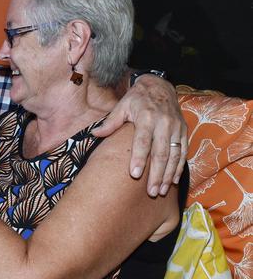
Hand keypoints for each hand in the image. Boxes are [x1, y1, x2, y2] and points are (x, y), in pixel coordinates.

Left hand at [93, 74, 186, 196]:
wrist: (160, 86)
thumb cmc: (137, 98)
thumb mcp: (122, 106)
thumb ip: (110, 122)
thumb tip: (95, 134)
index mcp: (146, 117)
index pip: (142, 141)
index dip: (138, 158)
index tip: (134, 175)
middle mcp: (164, 123)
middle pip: (160, 153)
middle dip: (156, 174)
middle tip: (150, 192)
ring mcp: (176, 128)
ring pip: (173, 155)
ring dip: (167, 175)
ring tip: (160, 191)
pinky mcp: (183, 131)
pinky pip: (183, 152)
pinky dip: (178, 167)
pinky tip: (172, 181)